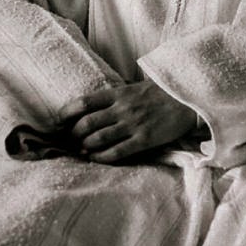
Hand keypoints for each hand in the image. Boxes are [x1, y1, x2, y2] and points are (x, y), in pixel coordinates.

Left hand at [60, 80, 196, 162]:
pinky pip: (117, 152)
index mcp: (119, 93)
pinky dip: (101, 157)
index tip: (58, 121)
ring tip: (81, 149)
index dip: (67, 112)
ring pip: (98, 139)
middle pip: (86, 123)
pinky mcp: (143, 139)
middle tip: (69, 139)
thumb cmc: (161, 92)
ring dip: (85, 146)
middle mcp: (122, 109)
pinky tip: (95, 158)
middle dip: (73, 134)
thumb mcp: (135, 87)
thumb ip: (116, 97)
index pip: (84, 102)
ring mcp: (132, 125)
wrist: (187, 99)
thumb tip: (95, 106)